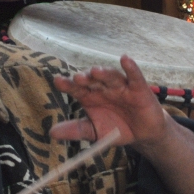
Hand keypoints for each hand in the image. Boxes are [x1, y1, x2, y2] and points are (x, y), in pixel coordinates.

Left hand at [52, 56, 193, 193]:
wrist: (142, 134)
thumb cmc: (116, 128)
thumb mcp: (94, 132)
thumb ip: (75, 130)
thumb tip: (51, 132)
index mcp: (91, 97)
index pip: (77, 89)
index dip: (68, 84)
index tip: (57, 81)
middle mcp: (104, 88)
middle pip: (93, 80)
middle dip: (85, 79)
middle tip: (77, 78)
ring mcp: (121, 87)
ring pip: (111, 77)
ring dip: (104, 73)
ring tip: (95, 71)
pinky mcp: (138, 88)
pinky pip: (134, 76)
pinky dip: (131, 68)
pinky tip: (125, 59)